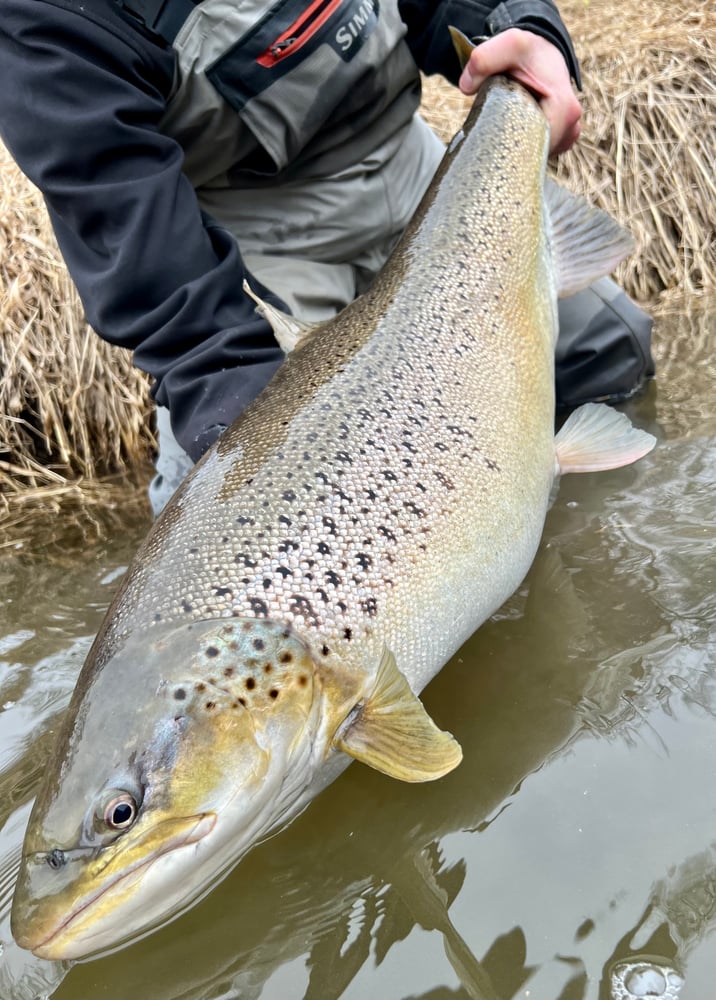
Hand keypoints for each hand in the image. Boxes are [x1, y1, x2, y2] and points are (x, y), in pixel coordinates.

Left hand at [458, 28, 581, 155]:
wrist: (541, 53)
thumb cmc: (528, 51)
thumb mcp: (509, 44)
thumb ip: (484, 59)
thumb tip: (466, 87)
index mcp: (565, 110)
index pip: (537, 146)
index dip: (511, 148)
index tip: (490, 141)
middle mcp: (571, 127)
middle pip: (535, 155)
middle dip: (511, 151)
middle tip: (489, 140)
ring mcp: (566, 137)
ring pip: (535, 156)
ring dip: (515, 149)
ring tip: (500, 133)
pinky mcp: (558, 142)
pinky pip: (536, 154)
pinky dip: (521, 148)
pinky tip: (508, 135)